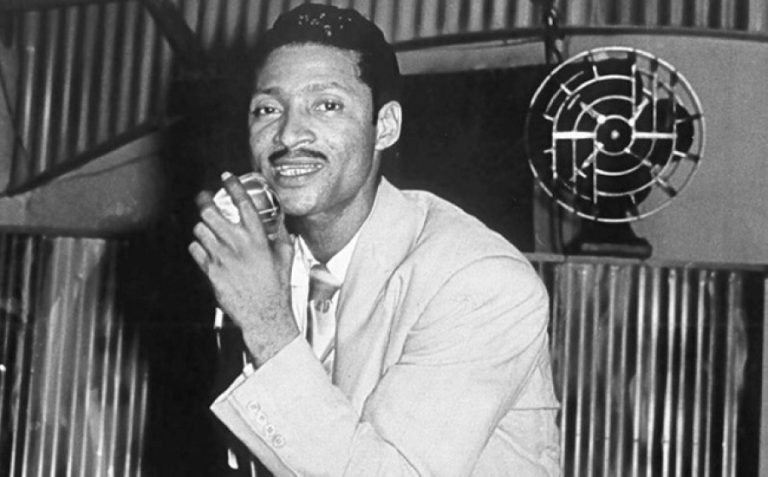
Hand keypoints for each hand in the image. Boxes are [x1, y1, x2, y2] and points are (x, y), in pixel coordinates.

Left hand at [189, 172, 298, 365]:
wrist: (264, 315)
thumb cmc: (277, 288)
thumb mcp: (286, 257)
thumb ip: (282, 235)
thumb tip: (281, 222)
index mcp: (257, 237)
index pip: (243, 202)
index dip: (233, 185)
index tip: (227, 177)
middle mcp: (237, 244)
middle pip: (210, 211)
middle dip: (205, 201)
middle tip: (205, 198)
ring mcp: (221, 257)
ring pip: (200, 229)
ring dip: (202, 225)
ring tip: (207, 226)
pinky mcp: (211, 271)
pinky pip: (196, 250)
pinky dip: (198, 246)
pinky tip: (205, 248)